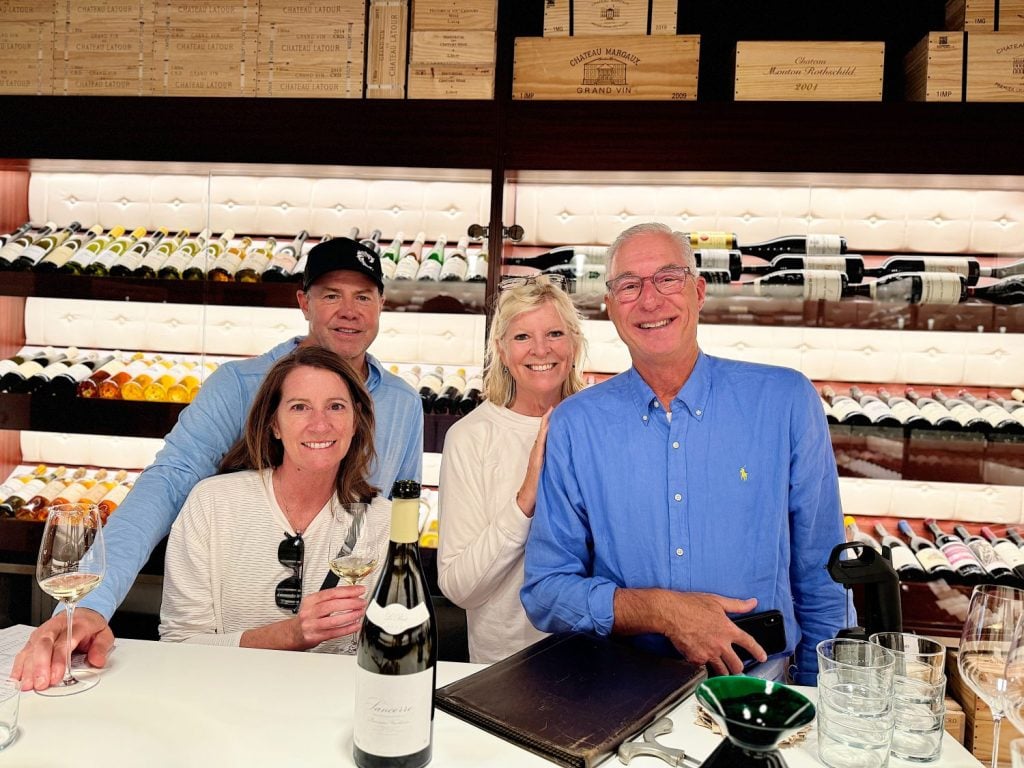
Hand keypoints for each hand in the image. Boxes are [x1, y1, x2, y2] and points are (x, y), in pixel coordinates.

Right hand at [11, 608, 113, 691]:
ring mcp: (43, 632)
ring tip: (29, 685)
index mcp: (76, 624)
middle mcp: (57, 626)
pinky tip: (19, 677)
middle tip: (42, 683)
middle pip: (44, 644)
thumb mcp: (104, 634)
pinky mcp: (34, 639)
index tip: (58, 675)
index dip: (60, 659)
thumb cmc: (91, 626)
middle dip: (41, 666)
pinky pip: (24, 651)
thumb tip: (97, 661)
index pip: (65, 641)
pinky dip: (20, 665)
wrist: (81, 615)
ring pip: (32, 648)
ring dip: (29, 668)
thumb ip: (101, 647)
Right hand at [292, 584, 367, 648]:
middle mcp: (310, 612)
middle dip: (351, 603)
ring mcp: (312, 625)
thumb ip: (330, 598)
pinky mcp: (315, 637)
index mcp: (311, 600)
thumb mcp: (314, 603)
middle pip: (333, 605)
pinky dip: (347, 629)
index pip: (331, 593)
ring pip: (334, 620)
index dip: (348, 591)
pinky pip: (334, 633)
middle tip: (362, 602)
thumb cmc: (307, 617)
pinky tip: (355, 625)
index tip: (360, 590)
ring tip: (360, 612)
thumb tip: (352, 594)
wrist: (293, 633)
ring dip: (350, 616)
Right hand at [516, 406, 552, 517]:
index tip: (563, 409)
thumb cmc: (542, 485)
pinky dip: (542, 436)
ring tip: (552, 410)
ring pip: (542, 436)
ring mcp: (536, 456)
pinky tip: (547, 428)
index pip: (549, 434)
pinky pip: (540, 446)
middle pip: (545, 431)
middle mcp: (539, 452)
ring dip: (546, 423)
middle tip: (559, 403)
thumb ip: (558, 461)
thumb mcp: (552, 470)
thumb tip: (572, 455)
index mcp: (543, 452)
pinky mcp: (536, 462)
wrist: (529, 499)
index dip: (554, 422)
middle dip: (551, 418)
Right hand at [614, 589, 764, 676]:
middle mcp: (721, 644)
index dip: (758, 651)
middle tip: (736, 668)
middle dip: (738, 668)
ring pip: (722, 671)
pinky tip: (701, 658)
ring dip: (724, 672)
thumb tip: (752, 603)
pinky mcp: (696, 659)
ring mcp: (709, 654)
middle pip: (737, 665)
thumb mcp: (716, 601)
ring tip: (723, 672)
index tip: (763, 657)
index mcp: (728, 630)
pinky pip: (703, 666)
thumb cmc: (690, 605)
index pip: (749, 643)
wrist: (670, 613)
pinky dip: (703, 664)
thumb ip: (737, 605)